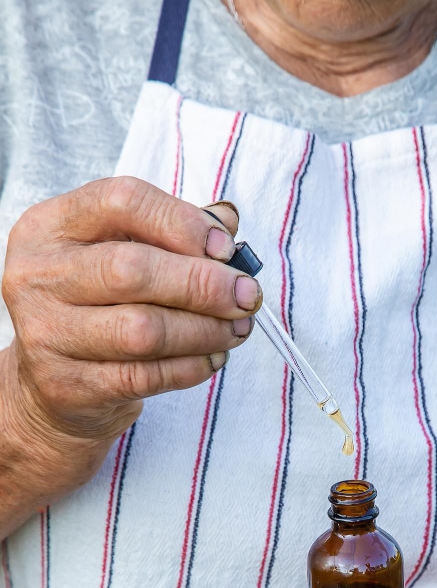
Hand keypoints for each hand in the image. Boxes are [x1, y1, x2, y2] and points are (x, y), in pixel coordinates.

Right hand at [1, 177, 260, 454]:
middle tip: (247, 295)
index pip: (121, 202)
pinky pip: (145, 376)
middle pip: (132, 269)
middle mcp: (38, 276)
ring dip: (205, 330)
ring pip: (143, 330)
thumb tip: (227, 221)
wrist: (52, 382)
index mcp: (51, 227)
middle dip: (204, 283)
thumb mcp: (122, 252)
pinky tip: (212, 358)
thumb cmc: (99, 304)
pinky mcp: (66, 385)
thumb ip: (172, 230)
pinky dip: (191, 367)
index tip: (225, 248)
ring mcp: (46, 333)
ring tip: (237, 330)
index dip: (182, 222)